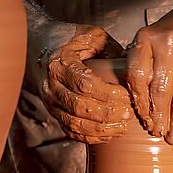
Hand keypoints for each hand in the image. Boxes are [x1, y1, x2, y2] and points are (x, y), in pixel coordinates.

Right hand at [29, 22, 131, 143]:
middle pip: (79, 107)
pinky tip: (109, 134)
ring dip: (101, 129)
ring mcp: (50, 102)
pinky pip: (71, 131)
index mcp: (60, 63)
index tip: (126, 96)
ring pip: (74, 123)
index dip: (107, 94)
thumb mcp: (91, 35)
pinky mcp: (53, 112)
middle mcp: (51, 85)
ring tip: (122, 126)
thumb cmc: (68, 38)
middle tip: (128, 113)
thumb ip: (111, 49)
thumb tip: (134, 69)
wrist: (37, 44)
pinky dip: (91, 137)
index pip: (84, 84)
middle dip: (107, 114)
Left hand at [126, 4, 172, 144]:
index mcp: (147, 38)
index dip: (139, 102)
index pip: (138, 77)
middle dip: (159, 116)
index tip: (142, 119)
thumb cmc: (172, 35)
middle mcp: (169, 44)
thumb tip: (131, 106)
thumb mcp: (151, 40)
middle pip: (160, 89)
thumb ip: (141, 65)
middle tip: (156, 133)